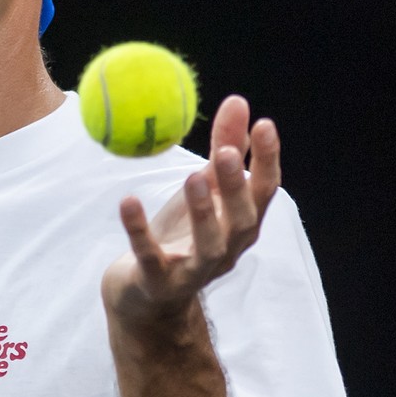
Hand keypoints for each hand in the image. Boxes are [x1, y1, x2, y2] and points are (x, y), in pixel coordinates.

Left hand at [102, 95, 281, 325]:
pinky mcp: (159, 282)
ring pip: (209, 244)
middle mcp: (226, 249)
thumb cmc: (180, 234)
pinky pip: (149, 256)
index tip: (264, 123)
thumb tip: (238, 101)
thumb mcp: (202, 189)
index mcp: (240, 224)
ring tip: (192, 176)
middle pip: (242, 219)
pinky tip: (128, 202)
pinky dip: (139, 230)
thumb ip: (223, 148)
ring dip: (203, 211)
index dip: (267, 160)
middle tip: (225, 153)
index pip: (264, 191)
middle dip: (235, 186)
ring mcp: (194, 270)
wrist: (144, 296)